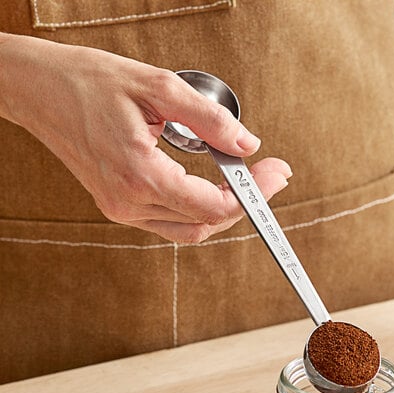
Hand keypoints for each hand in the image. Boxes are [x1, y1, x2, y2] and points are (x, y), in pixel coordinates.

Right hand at [0, 34, 291, 242]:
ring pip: (190, 229)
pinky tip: (213, 189)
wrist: (38, 90)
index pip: (212, 206)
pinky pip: (171, 223)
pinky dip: (199, 210)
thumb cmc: (88, 81)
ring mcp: (122, 209)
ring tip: (246, 182)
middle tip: (270, 176)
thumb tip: (246, 144)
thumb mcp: (158, 87)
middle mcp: (129, 203)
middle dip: (246, 202)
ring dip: (223, 210)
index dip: (251, 195)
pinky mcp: (119, 207)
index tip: (275, 175)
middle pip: (206, 223)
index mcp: (139, 175)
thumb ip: (208, 121)